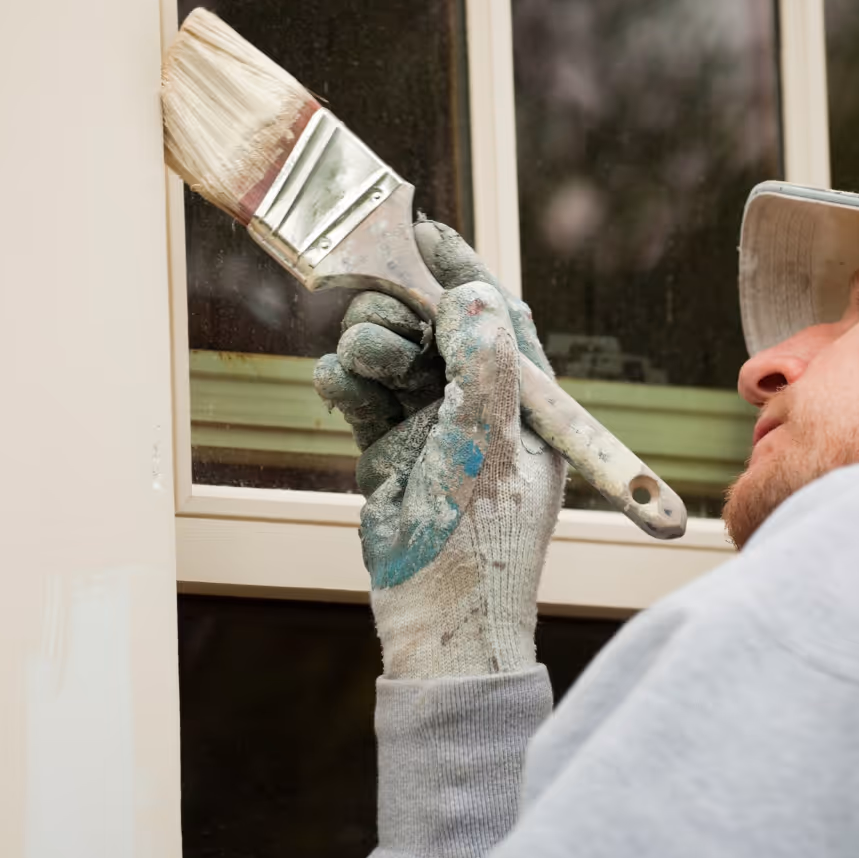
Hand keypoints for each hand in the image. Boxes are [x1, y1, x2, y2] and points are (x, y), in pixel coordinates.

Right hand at [313, 222, 566, 678]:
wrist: (438, 624)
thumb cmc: (481, 540)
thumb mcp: (490, 443)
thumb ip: (483, 361)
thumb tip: (470, 292)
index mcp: (524, 402)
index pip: (497, 317)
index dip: (464, 272)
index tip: (426, 233)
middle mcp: (479, 406)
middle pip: (434, 327)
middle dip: (402, 312)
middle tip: (378, 317)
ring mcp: (431, 427)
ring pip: (393, 355)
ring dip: (369, 347)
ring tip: (357, 365)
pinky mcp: (387, 450)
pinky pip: (362, 395)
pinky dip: (344, 382)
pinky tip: (334, 384)